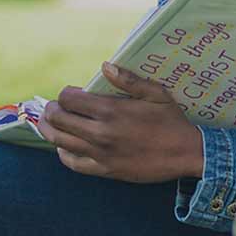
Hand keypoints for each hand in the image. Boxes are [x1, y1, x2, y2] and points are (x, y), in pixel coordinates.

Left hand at [34, 62, 205, 183]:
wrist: (186, 154)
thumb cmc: (171, 120)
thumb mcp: (155, 92)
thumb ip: (128, 79)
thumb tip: (104, 66)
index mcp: (110, 110)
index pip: (69, 98)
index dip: (65, 93)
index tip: (71, 93)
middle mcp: (101, 132)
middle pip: (58, 119)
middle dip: (52, 110)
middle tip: (54, 107)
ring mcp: (101, 153)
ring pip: (59, 141)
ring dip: (49, 130)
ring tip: (50, 123)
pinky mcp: (105, 170)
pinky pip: (73, 163)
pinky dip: (63, 153)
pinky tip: (64, 146)